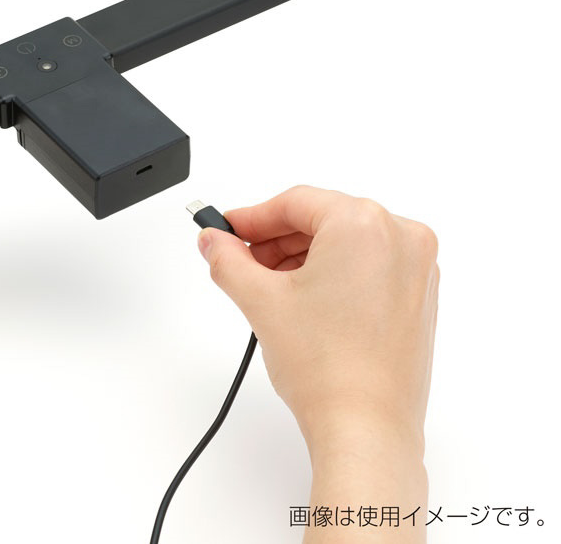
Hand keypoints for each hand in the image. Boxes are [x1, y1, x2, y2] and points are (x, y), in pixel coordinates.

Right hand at [198, 186, 438, 540]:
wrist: (366, 429)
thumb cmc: (328, 369)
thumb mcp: (260, 301)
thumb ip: (227, 260)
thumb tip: (213, 242)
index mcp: (365, 225)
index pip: (295, 203)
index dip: (251, 217)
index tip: (226, 231)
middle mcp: (401, 238)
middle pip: (322, 219)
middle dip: (276, 240)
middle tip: (239, 260)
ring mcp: (417, 269)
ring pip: (346, 243)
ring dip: (302, 257)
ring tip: (266, 287)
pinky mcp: (420, 298)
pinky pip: (369, 266)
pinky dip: (334, 274)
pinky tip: (302, 300)